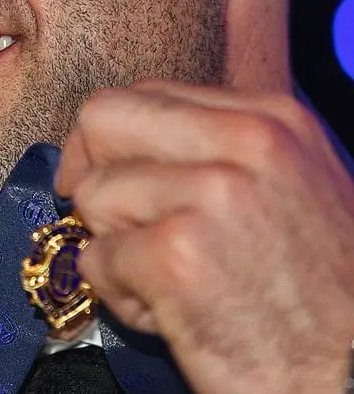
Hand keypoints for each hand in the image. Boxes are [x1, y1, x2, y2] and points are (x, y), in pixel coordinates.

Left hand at [54, 81, 353, 393]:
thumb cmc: (316, 297)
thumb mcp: (284, 189)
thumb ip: (209, 152)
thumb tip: (113, 143)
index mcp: (270, 117)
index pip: (143, 94)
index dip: (113, 143)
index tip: (114, 179)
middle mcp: (246, 141)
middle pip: (101, 118)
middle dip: (92, 174)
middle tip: (113, 224)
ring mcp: (213, 194)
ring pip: (92, 196)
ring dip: (115, 249)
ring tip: (172, 283)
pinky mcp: (178, 255)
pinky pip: (94, 260)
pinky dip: (119, 296)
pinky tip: (173, 314)